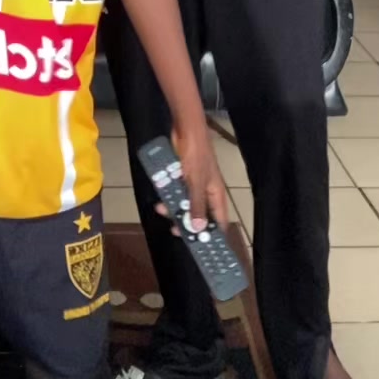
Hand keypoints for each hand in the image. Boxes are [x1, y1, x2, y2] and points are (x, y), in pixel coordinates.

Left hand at [156, 121, 229, 236]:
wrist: (186, 129)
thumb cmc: (196, 156)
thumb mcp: (196, 183)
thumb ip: (196, 206)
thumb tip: (198, 230)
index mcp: (216, 195)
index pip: (218, 222)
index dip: (212, 236)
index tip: (204, 249)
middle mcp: (206, 192)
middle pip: (199, 215)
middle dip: (186, 222)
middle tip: (174, 230)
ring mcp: (194, 184)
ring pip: (185, 204)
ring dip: (173, 207)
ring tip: (161, 208)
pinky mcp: (183, 177)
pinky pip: (177, 192)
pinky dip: (169, 195)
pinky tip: (160, 196)